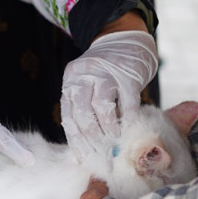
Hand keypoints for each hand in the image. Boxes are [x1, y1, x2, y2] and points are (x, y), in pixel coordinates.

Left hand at [60, 21, 157, 159]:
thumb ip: (82, 109)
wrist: (126, 40)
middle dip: (91, 138)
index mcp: (71, 80)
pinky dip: (128, 119)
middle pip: (83, 113)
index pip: (69, 115)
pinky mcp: (128, 76)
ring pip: (102, 108)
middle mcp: (85, 75)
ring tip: (114, 138)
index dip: (75, 141)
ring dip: (109, 129)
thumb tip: (82, 149)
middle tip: (101, 152)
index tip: (83, 158)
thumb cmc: (105, 71)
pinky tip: (128, 127)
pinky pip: (128, 103)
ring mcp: (107, 74)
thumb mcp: (87, 83)